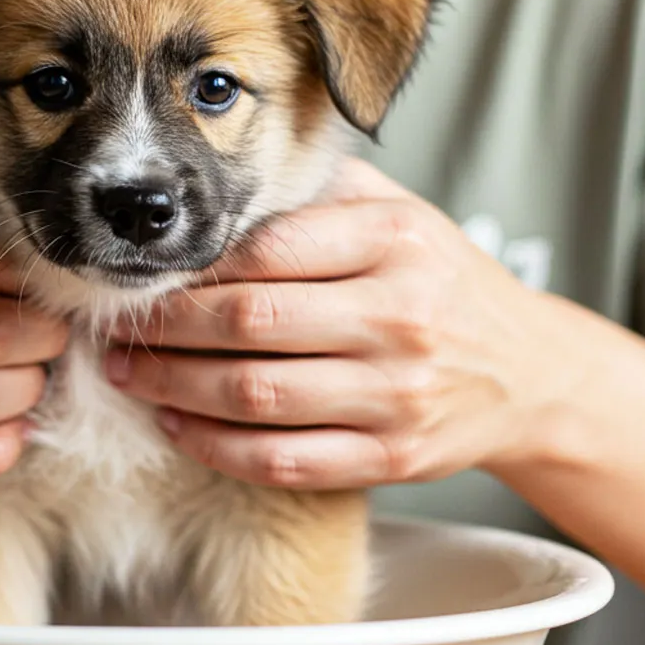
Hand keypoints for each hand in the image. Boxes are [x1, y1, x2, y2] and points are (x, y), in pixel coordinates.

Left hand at [103, 158, 580, 489]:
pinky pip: (286, 460)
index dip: (191, 267)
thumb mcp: (403, 215)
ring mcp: (399, 394)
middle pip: (251, 323)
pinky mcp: (394, 457)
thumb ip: (322, 192)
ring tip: (129, 376)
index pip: (268, 250)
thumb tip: (216, 184)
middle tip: (114, 333)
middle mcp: (402, 317)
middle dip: (167, 331)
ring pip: (258, 396)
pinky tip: (177, 426)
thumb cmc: (442, 283)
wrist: (529, 373)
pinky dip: (218, 448)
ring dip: (175, 389)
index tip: (145, 274)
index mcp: (397, 242)